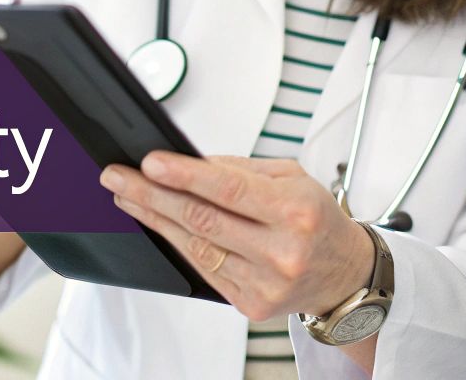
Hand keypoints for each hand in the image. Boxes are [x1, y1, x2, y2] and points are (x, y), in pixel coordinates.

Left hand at [100, 152, 373, 320]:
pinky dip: (177, 243)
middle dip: (153, 194)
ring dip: (155, 219)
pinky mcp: (250, 304)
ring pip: (195, 246)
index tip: (150, 162)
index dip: (185, 175)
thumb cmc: (318, 220)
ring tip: (128, 196)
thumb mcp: (293, 178)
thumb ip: (242, 169)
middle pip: (202, 219)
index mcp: (296, 211)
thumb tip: (192, 163)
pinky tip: (159, 224)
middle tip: (120, 176)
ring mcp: (264, 282)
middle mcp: (281, 250)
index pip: (229, 189)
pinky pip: (203, 269)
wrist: (345, 274)